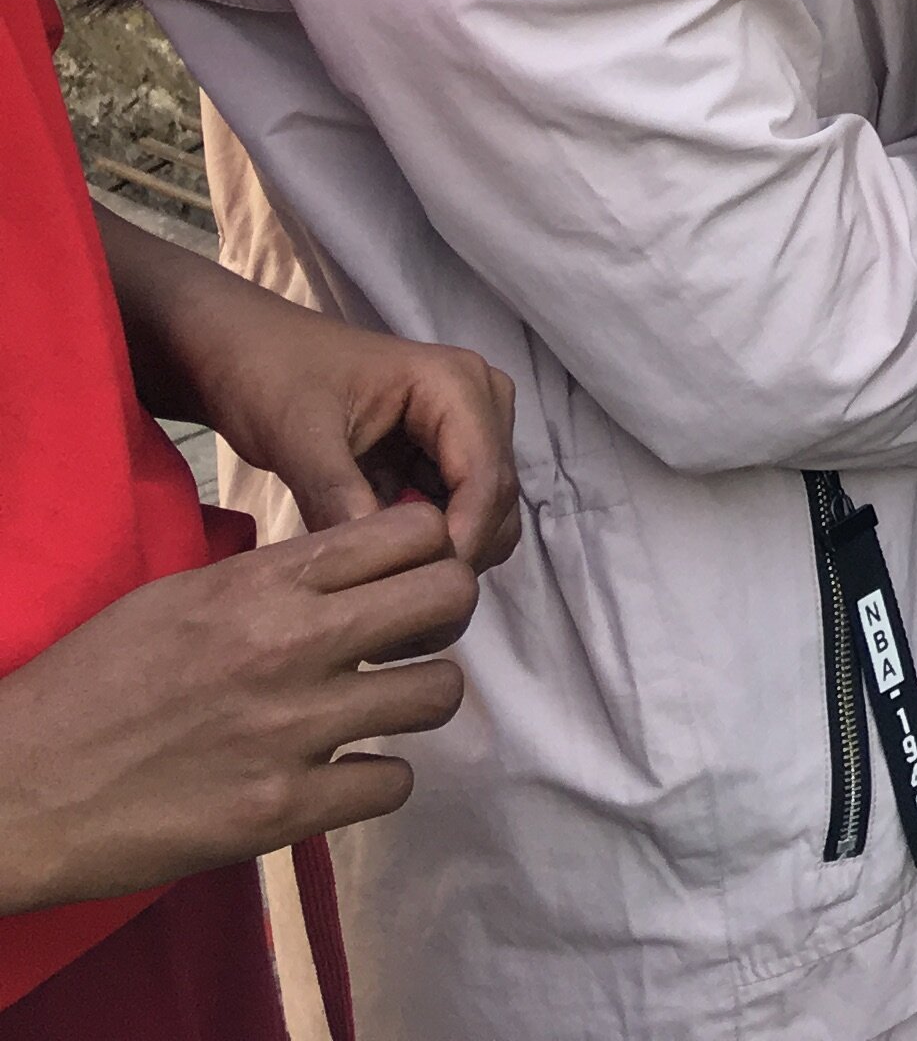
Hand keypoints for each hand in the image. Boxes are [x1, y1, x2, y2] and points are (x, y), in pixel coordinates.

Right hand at [0, 505, 478, 918]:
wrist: (15, 789)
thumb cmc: (88, 686)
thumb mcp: (181, 598)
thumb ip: (274, 578)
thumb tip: (353, 563)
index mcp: (262, 584)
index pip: (412, 530)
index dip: (427, 550)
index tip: (407, 576)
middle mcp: (290, 645)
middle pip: (449, 597)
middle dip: (444, 615)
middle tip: (411, 641)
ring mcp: (292, 730)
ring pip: (439, 693)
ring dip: (416, 701)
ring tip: (377, 710)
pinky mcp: (281, 811)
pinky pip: (393, 784)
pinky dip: (374, 782)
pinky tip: (338, 776)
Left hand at [107, 219, 520, 573]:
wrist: (242, 351)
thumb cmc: (270, 376)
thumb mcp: (297, 435)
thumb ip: (337, 494)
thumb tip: (378, 566)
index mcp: (457, 385)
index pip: (487, 480)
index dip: (461, 542)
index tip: (412, 590)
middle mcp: (480, 403)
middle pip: (498, 499)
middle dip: (457, 553)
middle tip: (393, 598)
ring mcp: (465, 428)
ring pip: (485, 511)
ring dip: (445, 552)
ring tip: (383, 582)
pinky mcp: (442, 453)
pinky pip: (455, 509)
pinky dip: (427, 541)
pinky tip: (381, 559)